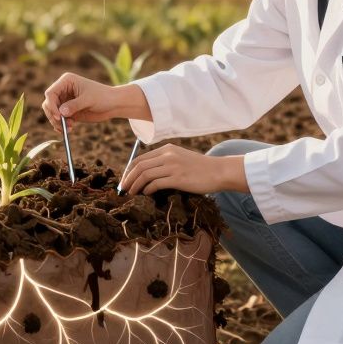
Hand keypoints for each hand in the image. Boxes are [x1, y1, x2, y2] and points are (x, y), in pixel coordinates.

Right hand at [41, 72, 120, 131]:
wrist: (113, 104)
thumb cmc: (103, 97)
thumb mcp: (88, 100)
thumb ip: (74, 105)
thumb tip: (61, 112)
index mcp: (66, 81)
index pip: (50, 93)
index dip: (51, 105)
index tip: (58, 116)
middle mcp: (63, 90)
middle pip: (48, 104)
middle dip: (53, 116)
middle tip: (62, 125)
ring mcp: (65, 101)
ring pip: (52, 113)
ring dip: (57, 123)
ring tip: (69, 128)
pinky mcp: (68, 111)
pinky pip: (58, 120)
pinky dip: (61, 126)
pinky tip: (68, 130)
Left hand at [119, 144, 247, 195]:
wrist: (219, 171)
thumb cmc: (201, 168)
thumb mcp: (181, 158)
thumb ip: (166, 161)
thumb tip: (147, 174)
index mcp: (167, 149)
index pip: (140, 158)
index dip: (129, 170)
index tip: (125, 181)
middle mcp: (168, 155)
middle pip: (139, 166)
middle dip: (128, 179)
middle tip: (123, 190)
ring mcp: (173, 166)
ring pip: (145, 174)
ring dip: (135, 185)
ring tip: (131, 194)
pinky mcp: (178, 178)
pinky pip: (156, 183)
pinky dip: (147, 189)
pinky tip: (146, 194)